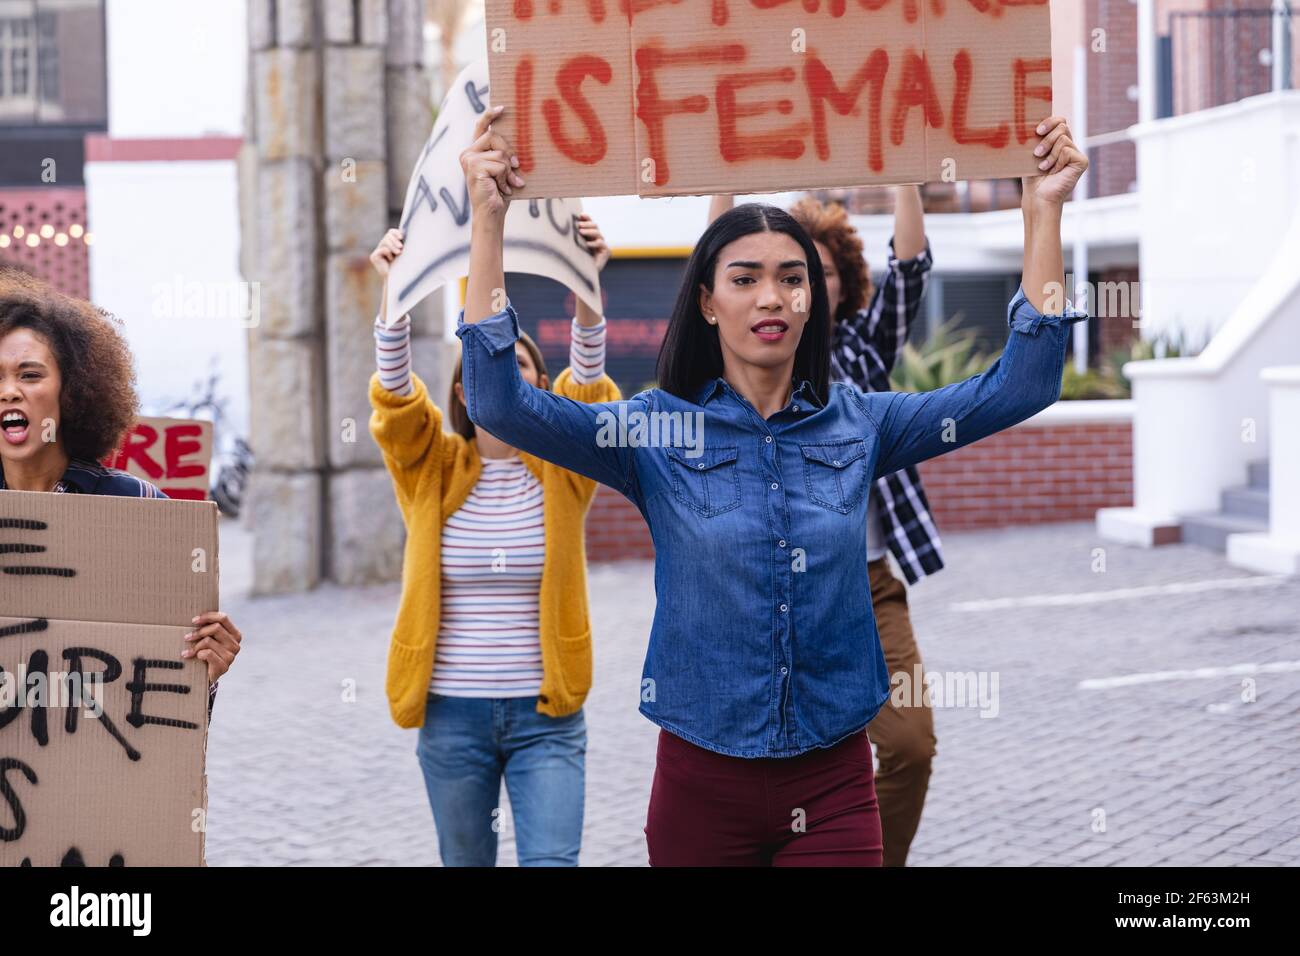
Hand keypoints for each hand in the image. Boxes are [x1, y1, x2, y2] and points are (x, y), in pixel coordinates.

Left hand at [183, 611, 242, 682]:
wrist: (206, 676)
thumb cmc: (206, 654)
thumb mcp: (210, 639)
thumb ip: (210, 628)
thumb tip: (196, 617)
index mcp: (235, 634)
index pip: (223, 618)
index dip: (208, 616)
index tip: (194, 620)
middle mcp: (235, 644)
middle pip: (215, 628)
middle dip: (198, 632)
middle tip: (187, 637)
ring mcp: (231, 656)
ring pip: (208, 641)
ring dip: (195, 645)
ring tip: (188, 651)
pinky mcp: (223, 666)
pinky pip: (207, 653)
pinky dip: (197, 654)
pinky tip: (191, 656)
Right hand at [369, 228, 403, 277]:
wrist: (396, 279)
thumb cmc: (402, 266)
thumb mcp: (403, 252)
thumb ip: (401, 243)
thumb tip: (404, 233)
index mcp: (390, 244)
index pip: (390, 232)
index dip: (395, 233)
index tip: (401, 237)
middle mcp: (382, 246)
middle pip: (388, 236)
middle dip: (395, 241)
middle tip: (401, 248)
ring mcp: (377, 251)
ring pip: (385, 241)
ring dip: (393, 247)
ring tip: (398, 253)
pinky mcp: (373, 256)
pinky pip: (383, 249)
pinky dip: (389, 253)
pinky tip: (390, 260)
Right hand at [460, 104, 524, 222]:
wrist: (491, 214)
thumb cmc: (499, 194)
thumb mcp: (503, 170)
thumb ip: (504, 155)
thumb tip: (517, 143)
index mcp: (474, 152)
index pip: (480, 127)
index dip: (490, 115)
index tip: (502, 107)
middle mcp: (468, 153)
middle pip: (494, 136)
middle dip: (509, 153)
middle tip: (516, 168)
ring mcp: (469, 160)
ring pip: (500, 153)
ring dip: (508, 170)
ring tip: (507, 184)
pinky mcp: (474, 167)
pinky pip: (500, 164)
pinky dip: (505, 177)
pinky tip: (502, 188)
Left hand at [576, 213, 610, 271]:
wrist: (584, 276)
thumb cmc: (576, 262)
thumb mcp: (574, 247)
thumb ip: (574, 237)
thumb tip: (568, 226)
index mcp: (590, 236)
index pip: (590, 224)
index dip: (587, 218)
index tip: (581, 215)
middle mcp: (597, 239)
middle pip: (595, 226)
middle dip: (587, 224)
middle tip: (579, 225)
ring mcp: (603, 245)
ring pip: (598, 234)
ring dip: (589, 231)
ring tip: (580, 232)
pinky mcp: (606, 252)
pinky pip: (601, 244)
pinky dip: (594, 243)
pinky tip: (587, 244)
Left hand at [1022, 116, 1087, 207]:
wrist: (1037, 196)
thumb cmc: (1032, 177)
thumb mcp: (1031, 154)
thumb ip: (1036, 138)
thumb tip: (1029, 121)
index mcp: (1057, 142)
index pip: (1059, 121)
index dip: (1050, 122)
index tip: (1037, 131)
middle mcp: (1069, 145)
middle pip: (1062, 126)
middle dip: (1047, 139)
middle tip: (1037, 153)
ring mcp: (1076, 153)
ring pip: (1063, 139)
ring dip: (1049, 154)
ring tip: (1043, 167)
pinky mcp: (1082, 161)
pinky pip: (1067, 150)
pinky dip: (1057, 161)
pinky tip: (1053, 171)